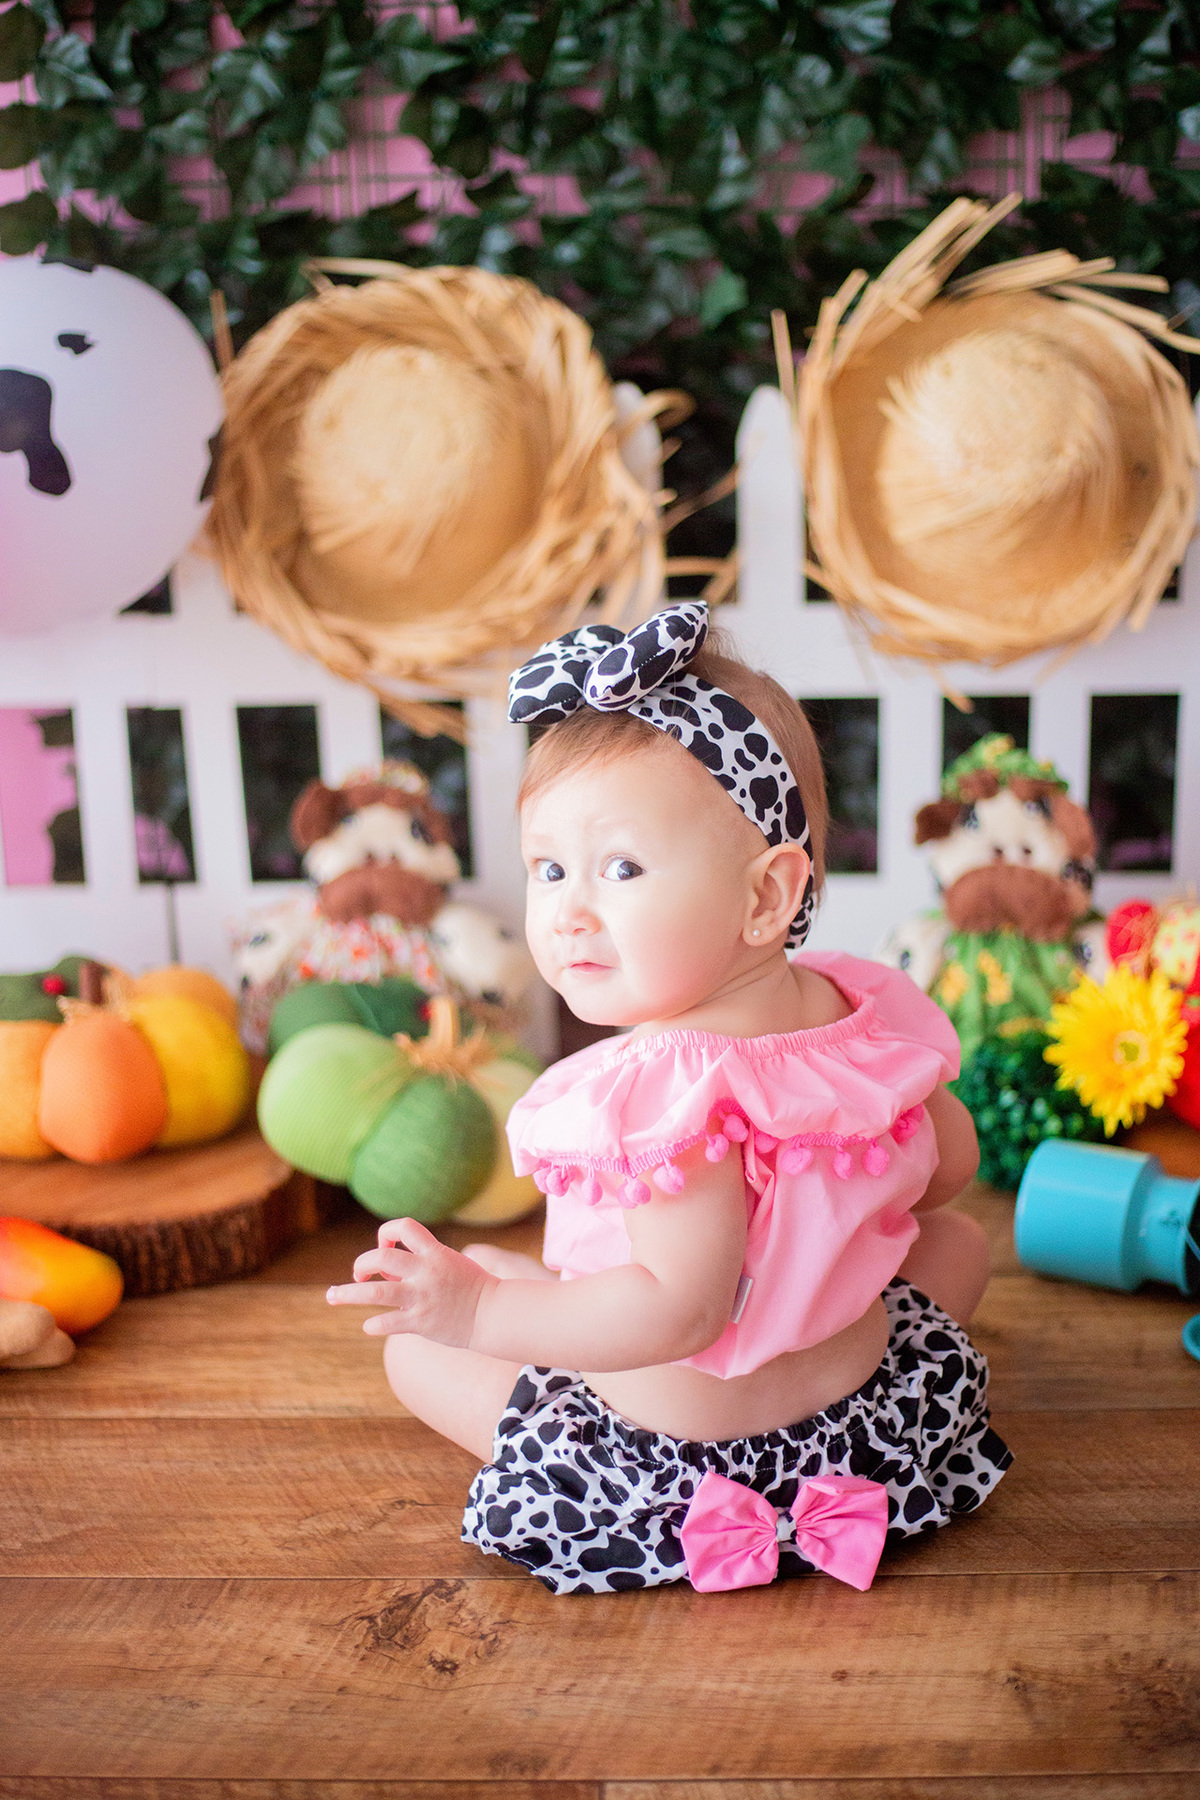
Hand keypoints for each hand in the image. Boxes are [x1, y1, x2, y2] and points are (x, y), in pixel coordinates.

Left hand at [325, 1216, 494, 1347]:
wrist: (493, 1314)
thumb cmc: (470, 1287)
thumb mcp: (449, 1262)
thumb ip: (419, 1262)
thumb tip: (385, 1269)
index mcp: (435, 1253)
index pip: (404, 1227)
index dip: (386, 1231)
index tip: (383, 1245)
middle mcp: (426, 1272)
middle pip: (382, 1256)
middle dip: (361, 1263)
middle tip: (358, 1274)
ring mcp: (421, 1298)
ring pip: (376, 1290)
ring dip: (348, 1293)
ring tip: (331, 1296)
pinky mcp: (420, 1322)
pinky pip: (387, 1323)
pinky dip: (374, 1324)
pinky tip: (370, 1326)